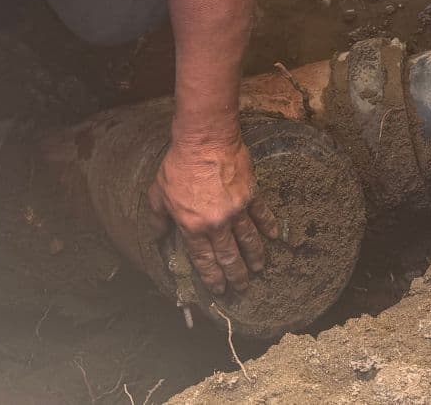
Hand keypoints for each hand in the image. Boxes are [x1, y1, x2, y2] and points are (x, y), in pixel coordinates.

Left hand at [147, 136, 281, 294]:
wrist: (204, 142)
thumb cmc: (179, 166)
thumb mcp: (158, 194)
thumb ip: (158, 219)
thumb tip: (157, 237)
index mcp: (193, 227)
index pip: (204, 259)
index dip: (212, 277)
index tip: (219, 288)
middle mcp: (217, 224)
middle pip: (228, 256)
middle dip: (235, 275)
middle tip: (241, 287)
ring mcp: (236, 211)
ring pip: (248, 241)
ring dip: (254, 257)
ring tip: (258, 269)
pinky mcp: (250, 195)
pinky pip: (262, 215)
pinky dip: (269, 226)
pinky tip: (274, 236)